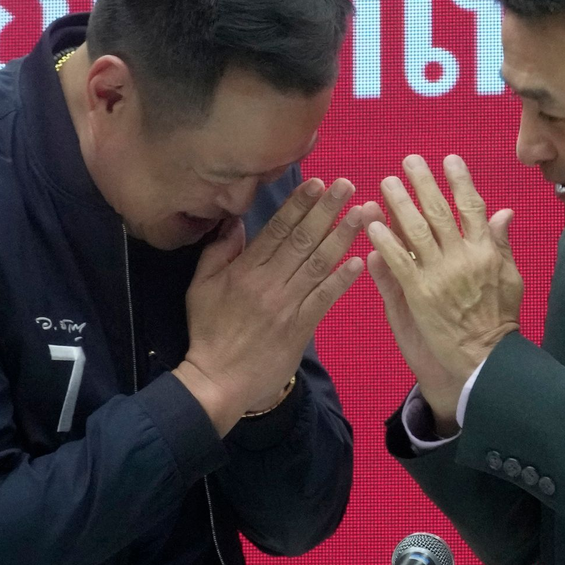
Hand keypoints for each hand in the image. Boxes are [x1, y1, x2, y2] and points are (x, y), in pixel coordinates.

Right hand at [179, 178, 364, 435]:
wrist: (218, 382)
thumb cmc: (209, 332)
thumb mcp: (200, 287)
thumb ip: (218, 252)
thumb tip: (236, 221)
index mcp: (244, 270)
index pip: (276, 230)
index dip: (298, 205)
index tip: (317, 182)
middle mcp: (268, 283)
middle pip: (302, 240)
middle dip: (326, 210)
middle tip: (348, 185)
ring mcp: (286, 305)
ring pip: (318, 264)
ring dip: (343, 237)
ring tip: (364, 213)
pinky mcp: (300, 328)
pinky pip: (324, 299)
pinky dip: (342, 280)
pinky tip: (360, 261)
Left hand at [366, 154, 522, 428]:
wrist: (486, 360)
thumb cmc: (499, 320)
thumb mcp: (510, 278)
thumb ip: (501, 244)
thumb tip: (503, 212)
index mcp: (486, 251)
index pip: (472, 207)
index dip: (460, 182)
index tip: (448, 159)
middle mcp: (463, 257)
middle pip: (440, 212)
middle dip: (424, 183)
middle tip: (409, 160)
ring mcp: (440, 275)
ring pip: (416, 231)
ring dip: (399, 204)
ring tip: (386, 183)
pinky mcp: (420, 295)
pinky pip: (399, 262)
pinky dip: (386, 241)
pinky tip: (372, 224)